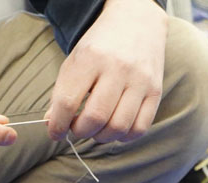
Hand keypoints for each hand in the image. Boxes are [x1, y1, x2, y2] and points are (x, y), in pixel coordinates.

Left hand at [45, 0, 166, 142]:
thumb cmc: (100, 46)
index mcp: (91, 58)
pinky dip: (123, 136)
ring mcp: (140, 80)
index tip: (56, 132)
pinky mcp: (155, 91)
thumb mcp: (75, 60)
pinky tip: (115, 128)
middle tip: (77, 127)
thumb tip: (52, 125)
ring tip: (96, 128)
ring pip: (118, 127)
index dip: (58, 125)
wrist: (137, 22)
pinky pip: (139, 128)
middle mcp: (118, 68)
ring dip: (101, 136)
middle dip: (80, 131)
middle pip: (95, 118)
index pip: (68, 102)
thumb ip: (62, 92)